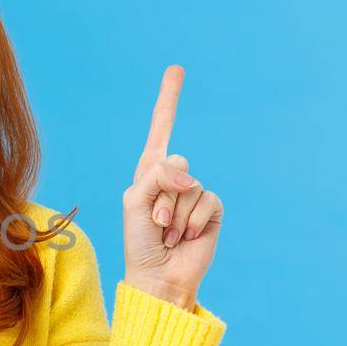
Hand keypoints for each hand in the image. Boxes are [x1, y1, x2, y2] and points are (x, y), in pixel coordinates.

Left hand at [122, 64, 222, 307]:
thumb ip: (157, 177)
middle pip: (174, 161)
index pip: (160, 130)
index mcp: (149, 172)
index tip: (176, 70)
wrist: (157, 275)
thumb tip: (191, 176)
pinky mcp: (211, 210)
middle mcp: (172, 179)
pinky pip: (207, 200)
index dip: (168, 100)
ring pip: (189, 185)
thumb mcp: (136, 201)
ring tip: (167, 234)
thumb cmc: (139, 241)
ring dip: (174, 214)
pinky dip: (192, 221)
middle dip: (161, 196)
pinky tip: (185, 237)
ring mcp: (193, 194)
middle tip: (155, 223)